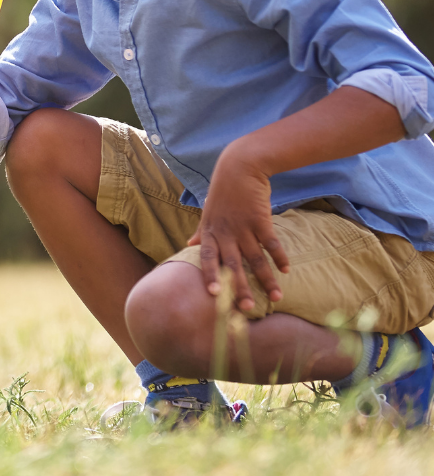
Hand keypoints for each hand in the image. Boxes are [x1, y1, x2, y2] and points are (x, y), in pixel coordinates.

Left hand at [187, 146, 289, 312]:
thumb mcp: (207, 212)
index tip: (214, 295)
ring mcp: (243, 226)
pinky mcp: (260, 219)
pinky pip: (271, 242)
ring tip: (276, 297)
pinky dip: (279, 257)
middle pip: (232, 264)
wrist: (239, 166)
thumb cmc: (223, 192)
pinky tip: (286, 270)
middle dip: (239, 288)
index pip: (206, 257)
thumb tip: (188, 245)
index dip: (210, 275)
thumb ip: (200, 231)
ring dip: (266, 279)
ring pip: (255, 258)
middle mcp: (225, 232)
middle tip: (246, 308)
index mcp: (210, 231)